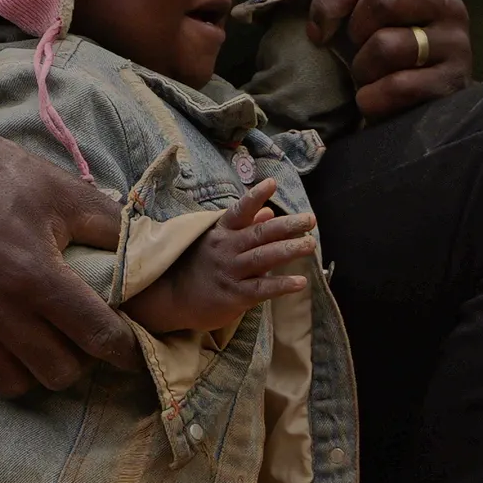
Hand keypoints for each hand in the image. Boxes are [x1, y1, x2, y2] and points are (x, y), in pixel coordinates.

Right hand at [0, 115, 135, 395]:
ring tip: (39, 341)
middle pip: (58, 373)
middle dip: (79, 358)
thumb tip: (155, 254)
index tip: (129, 347)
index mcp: (35, 277)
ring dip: (33, 368)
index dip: (124, 349)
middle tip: (78, 337)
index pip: (98, 339)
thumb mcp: (62, 191)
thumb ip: (114, 228)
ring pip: (11, 383)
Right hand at [126, 179, 317, 338]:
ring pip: (263, 258)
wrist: (172, 299)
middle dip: (287, 226)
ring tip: (310, 245)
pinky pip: (261, 289)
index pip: (239, 211)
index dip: (255, 197)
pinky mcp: (234, 295)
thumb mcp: (218, 241)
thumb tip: (269, 211)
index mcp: (221, 232)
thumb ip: (245, 227)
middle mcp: (226, 249)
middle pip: (259, 234)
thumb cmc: (200, 266)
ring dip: (289, 250)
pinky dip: (281, 285)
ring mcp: (230, 272)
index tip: (272, 183)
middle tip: (310, 220)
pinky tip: (301, 282)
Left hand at [300, 0, 471, 119]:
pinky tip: (373, 99)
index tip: (317, 28)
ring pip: (388, 45)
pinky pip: (399, 85)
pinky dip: (373, 97)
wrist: (431, 99)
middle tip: (355, 49)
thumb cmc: (393, 44)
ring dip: (363, 68)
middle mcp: (448, 5)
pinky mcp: (453, 83)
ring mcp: (457, 44)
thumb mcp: (369, 5)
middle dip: (355, 30)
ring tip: (368, 76)